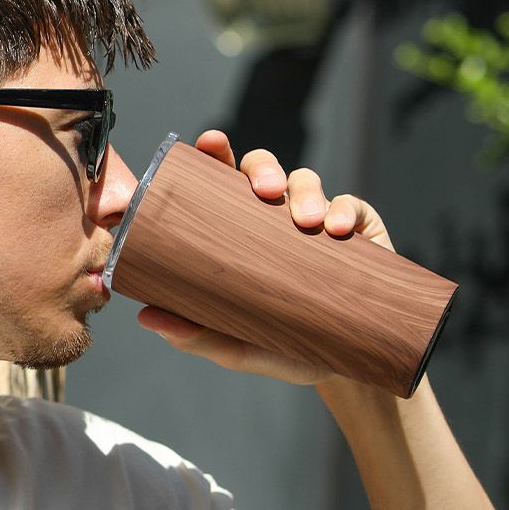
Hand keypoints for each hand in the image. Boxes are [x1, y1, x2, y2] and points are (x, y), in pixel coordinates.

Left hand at [136, 130, 394, 383]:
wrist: (348, 368)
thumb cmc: (285, 348)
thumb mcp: (239, 346)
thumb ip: (198, 334)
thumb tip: (148, 317)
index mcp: (241, 231)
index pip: (223, 183)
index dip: (217, 155)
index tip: (211, 141)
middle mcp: (276, 218)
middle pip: (265, 170)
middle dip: (263, 169)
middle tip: (265, 190)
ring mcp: (317, 220)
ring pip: (306, 181)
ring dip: (305, 194)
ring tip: (306, 222)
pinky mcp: (359, 231)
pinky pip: (351, 205)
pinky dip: (344, 211)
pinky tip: (339, 229)